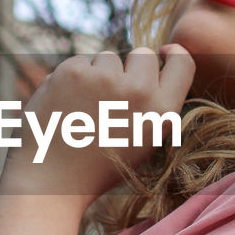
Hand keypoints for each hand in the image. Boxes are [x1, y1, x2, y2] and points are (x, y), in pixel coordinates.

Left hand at [0, 45, 194, 203]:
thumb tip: (151, 65)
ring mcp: (105, 78)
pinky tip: (65, 106)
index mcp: (162, 113)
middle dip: (129, 68)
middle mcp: (138, 91)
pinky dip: (72, 79)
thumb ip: (152, 106)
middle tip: (109, 96)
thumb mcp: (142, 142)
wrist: (51, 181)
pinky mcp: (74, 71)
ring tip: (84, 110)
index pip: (182, 62)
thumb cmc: (97, 167)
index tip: (162, 53)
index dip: (171, 53)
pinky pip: (80, 62)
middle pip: (142, 54)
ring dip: (99, 74)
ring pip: (108, 58)